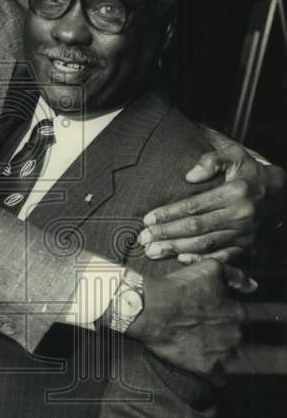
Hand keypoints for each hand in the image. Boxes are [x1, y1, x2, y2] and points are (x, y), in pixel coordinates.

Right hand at [127, 259, 253, 381]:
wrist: (150, 309)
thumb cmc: (178, 288)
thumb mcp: (210, 269)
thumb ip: (235, 275)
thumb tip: (252, 285)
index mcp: (237, 311)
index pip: (237, 316)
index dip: (221, 314)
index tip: (206, 313)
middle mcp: (235, 333)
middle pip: (233, 336)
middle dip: (221, 334)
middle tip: (198, 329)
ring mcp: (222, 353)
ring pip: (230, 357)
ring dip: (219, 353)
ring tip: (198, 347)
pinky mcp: (208, 368)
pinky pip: (219, 377)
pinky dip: (214, 374)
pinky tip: (203, 366)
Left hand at [139, 145, 284, 263]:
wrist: (280, 193)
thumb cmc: (249, 173)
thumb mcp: (235, 155)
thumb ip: (212, 160)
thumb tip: (189, 176)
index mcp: (235, 193)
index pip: (194, 206)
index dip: (169, 214)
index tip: (148, 219)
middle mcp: (240, 215)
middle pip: (196, 228)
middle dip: (167, 234)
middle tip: (144, 239)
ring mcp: (244, 234)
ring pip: (204, 244)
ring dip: (176, 249)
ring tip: (153, 251)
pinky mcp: (246, 246)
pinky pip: (222, 257)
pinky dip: (201, 261)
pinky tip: (181, 261)